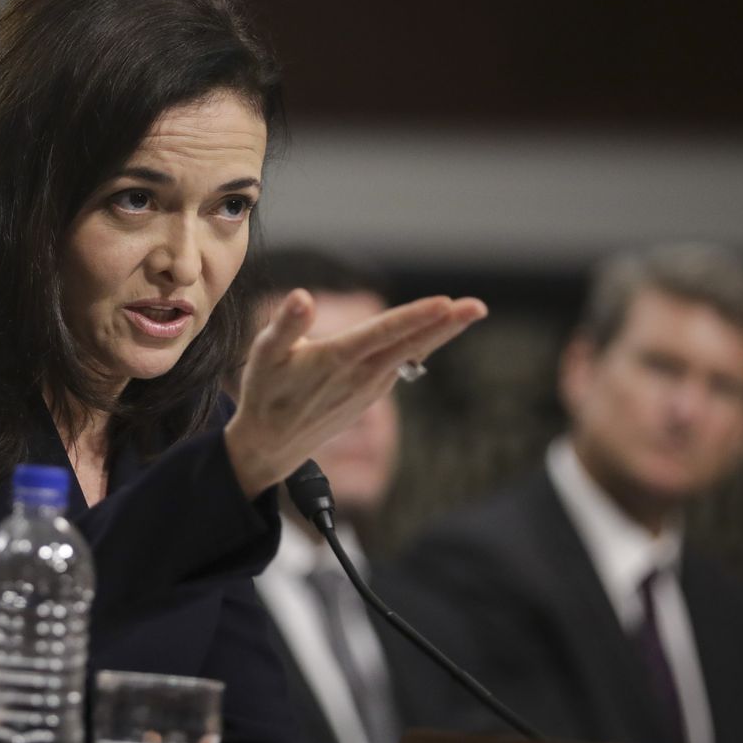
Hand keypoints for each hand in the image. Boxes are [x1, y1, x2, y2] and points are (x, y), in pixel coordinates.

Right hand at [224, 289, 485, 496]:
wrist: (272, 445)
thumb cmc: (265, 394)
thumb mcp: (264, 355)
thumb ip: (287, 324)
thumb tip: (302, 297)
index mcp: (337, 360)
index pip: (383, 333)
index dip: (415, 317)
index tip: (446, 303)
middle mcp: (361, 375)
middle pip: (411, 344)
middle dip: (446, 324)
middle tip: (478, 307)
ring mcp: (370, 387)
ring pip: (410, 353)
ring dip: (440, 332)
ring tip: (465, 313)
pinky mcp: (371, 395)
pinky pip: (401, 363)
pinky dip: (420, 345)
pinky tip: (433, 333)